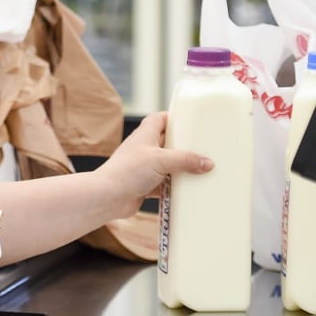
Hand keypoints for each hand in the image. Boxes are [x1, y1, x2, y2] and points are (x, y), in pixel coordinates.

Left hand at [94, 113, 212, 219]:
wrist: (107, 197)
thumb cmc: (128, 171)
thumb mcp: (162, 160)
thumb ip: (186, 160)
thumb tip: (208, 163)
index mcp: (145, 135)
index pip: (159, 119)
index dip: (173, 118)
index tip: (190, 122)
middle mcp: (143, 149)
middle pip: (166, 143)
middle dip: (183, 146)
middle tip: (201, 148)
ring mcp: (143, 168)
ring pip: (167, 166)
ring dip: (180, 169)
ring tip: (200, 170)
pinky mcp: (144, 185)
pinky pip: (164, 185)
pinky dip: (174, 188)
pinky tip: (187, 191)